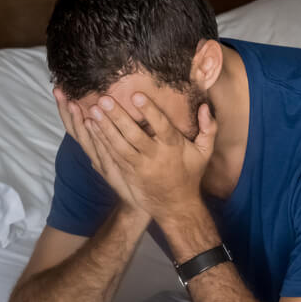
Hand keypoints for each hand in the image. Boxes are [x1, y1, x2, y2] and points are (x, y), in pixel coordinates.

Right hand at [53, 88, 143, 216]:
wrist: (139, 202)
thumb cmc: (130, 175)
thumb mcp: (118, 154)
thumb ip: (110, 137)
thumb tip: (105, 116)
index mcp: (94, 150)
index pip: (75, 126)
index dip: (65, 110)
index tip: (59, 90)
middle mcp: (93, 155)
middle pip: (75, 130)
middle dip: (66, 110)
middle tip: (59, 92)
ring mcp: (101, 162)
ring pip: (86, 139)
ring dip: (78, 121)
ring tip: (72, 103)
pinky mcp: (111, 169)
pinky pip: (101, 150)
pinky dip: (95, 137)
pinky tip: (91, 123)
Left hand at [83, 92, 216, 223]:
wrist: (176, 206)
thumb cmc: (190, 175)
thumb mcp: (204, 153)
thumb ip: (208, 129)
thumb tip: (203, 107)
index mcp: (174, 147)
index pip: (162, 126)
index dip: (150, 111)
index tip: (136, 95)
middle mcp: (155, 156)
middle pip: (134, 135)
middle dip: (118, 117)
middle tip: (104, 99)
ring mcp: (140, 166)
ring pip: (119, 145)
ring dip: (105, 127)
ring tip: (93, 110)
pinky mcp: (128, 173)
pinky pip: (113, 155)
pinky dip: (102, 141)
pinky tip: (92, 127)